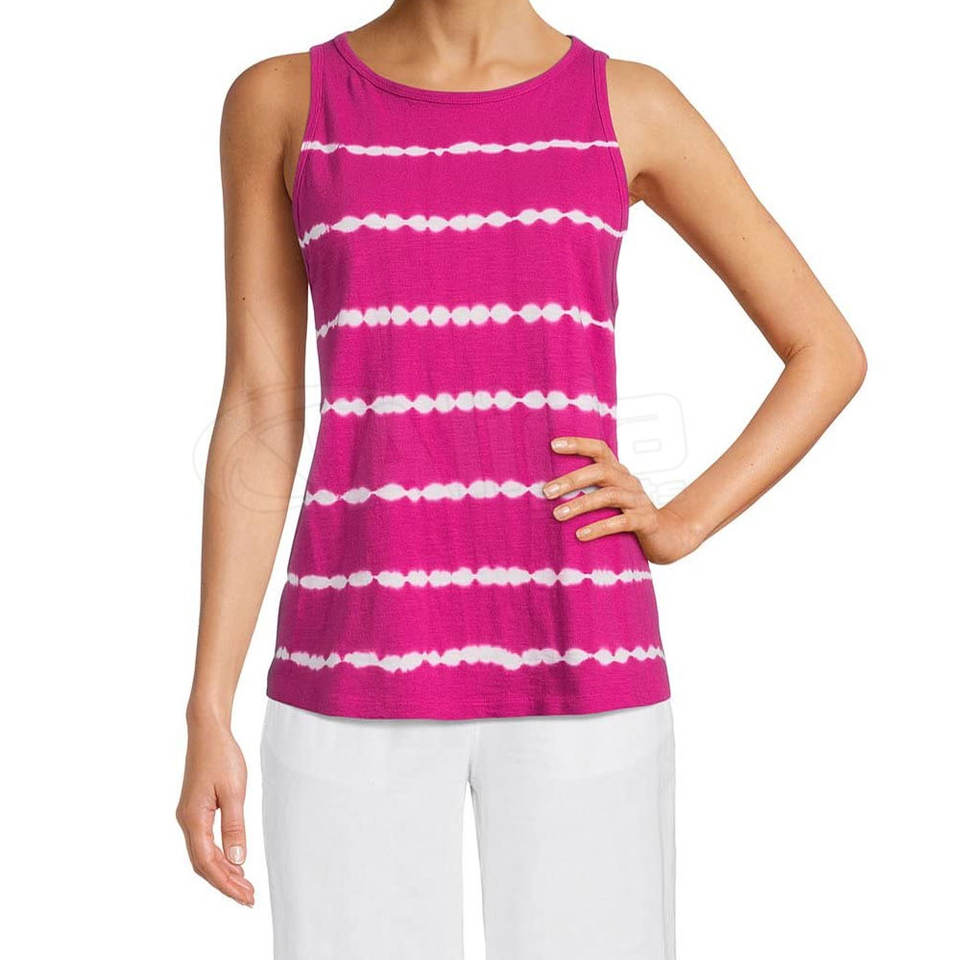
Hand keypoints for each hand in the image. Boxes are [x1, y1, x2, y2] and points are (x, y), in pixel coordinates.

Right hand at [176, 715, 254, 905]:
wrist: (207, 731)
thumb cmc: (221, 756)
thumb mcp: (234, 791)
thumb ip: (234, 827)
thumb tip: (236, 860)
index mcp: (193, 819)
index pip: (208, 863)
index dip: (226, 884)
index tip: (245, 897)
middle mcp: (186, 821)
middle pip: (203, 864)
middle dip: (225, 883)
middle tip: (249, 897)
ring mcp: (189, 816)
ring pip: (203, 855)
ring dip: (222, 872)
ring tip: (244, 885)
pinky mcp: (195, 810)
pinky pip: (204, 842)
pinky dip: (218, 856)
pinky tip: (233, 861)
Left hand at [545, 436, 702, 563]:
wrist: (668, 538)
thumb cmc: (629, 517)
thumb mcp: (609, 501)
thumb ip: (588, 493)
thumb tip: (549, 493)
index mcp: (619, 473)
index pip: (600, 450)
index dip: (579, 444)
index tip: (554, 445)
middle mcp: (629, 482)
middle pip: (601, 471)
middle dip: (572, 480)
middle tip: (547, 492)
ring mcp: (639, 501)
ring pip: (609, 496)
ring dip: (581, 504)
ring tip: (558, 514)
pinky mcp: (646, 522)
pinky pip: (621, 522)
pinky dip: (599, 527)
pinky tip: (581, 534)